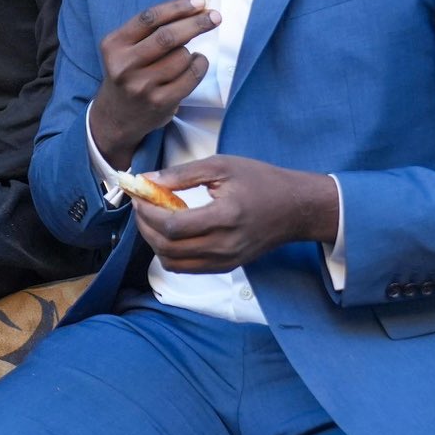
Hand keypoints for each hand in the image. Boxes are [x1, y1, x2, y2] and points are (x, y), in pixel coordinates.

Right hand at [89, 0, 219, 168]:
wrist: (116, 116)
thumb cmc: (128, 73)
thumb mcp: (124, 49)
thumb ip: (150, 30)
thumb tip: (194, 8)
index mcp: (114, 45)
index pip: (149, 18)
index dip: (177, 7)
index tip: (199, 1)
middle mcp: (124, 65)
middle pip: (168, 37)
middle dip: (196, 23)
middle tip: (215, 16)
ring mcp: (142, 86)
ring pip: (182, 56)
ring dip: (192, 51)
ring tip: (187, 55)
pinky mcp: (160, 102)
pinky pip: (191, 76)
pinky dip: (200, 65)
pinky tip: (196, 63)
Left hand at [131, 155, 340, 273]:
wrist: (296, 208)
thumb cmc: (261, 181)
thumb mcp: (221, 166)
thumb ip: (182, 174)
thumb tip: (148, 180)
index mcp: (225, 217)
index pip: (173, 226)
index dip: (148, 212)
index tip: (139, 195)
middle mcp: (225, 245)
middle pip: (168, 247)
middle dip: (145, 226)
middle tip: (140, 205)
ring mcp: (226, 260)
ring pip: (173, 262)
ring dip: (154, 242)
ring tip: (152, 219)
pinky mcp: (226, 266)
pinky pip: (187, 268)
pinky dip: (170, 253)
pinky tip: (170, 232)